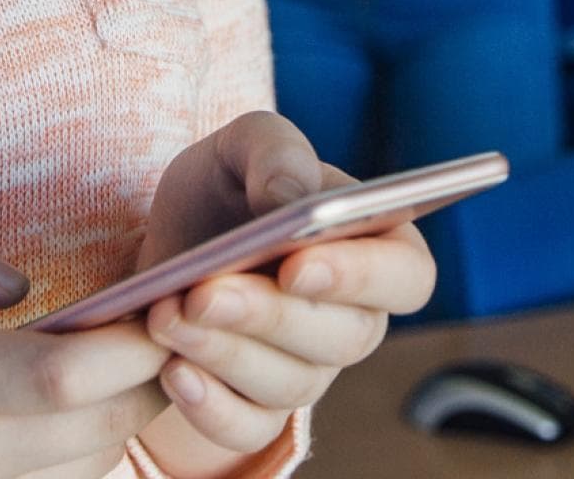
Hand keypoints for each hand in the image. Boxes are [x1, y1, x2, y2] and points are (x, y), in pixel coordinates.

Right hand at [0, 224, 168, 478]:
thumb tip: (19, 286)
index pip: (65, 377)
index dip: (135, 345)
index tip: (163, 306)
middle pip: (100, 431)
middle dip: (153, 380)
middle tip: (166, 329)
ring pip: (89, 472)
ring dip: (121, 422)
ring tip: (120, 371)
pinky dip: (81, 462)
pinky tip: (73, 423)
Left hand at [136, 114, 436, 467]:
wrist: (168, 245)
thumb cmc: (227, 188)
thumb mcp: (242, 144)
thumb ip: (276, 152)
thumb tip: (292, 198)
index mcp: (378, 243)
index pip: (407, 275)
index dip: (363, 276)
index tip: (298, 264)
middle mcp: (356, 316)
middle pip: (344, 337)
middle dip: (268, 315)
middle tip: (204, 291)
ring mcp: (310, 370)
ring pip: (292, 383)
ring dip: (225, 352)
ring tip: (167, 314)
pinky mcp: (258, 410)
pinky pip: (248, 429)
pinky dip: (209, 406)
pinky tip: (172, 369)